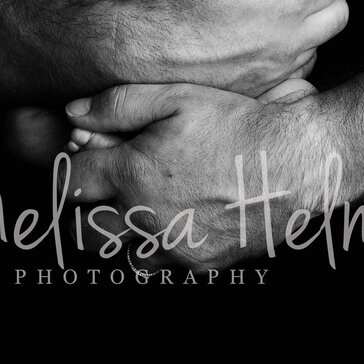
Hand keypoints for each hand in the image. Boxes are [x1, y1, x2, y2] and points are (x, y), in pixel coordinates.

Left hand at [66, 83, 326, 268]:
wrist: (293, 162)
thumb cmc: (236, 123)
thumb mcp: (176, 96)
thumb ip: (117, 104)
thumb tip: (72, 113)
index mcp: (131, 174)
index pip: (70, 183)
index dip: (71, 167)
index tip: (85, 158)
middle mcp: (144, 218)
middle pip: (82, 233)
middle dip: (82, 211)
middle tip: (101, 190)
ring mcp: (172, 247)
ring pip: (120, 256)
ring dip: (120, 235)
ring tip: (140, 205)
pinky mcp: (200, 263)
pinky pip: (160, 266)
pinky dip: (157, 248)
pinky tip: (176, 219)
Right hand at [126, 0, 346, 97]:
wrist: (144, 50)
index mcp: (284, 2)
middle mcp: (289, 40)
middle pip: (338, 14)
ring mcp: (276, 69)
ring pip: (320, 42)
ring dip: (315, 19)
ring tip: (293, 2)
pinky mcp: (260, 87)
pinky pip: (297, 67)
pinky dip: (298, 47)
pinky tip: (276, 34)